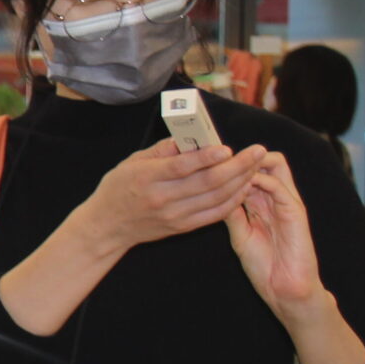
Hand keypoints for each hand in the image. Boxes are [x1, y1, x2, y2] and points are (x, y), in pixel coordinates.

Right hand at [84, 139, 268, 250]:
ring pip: (216, 198)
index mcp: (147, 178)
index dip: (206, 157)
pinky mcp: (182, 227)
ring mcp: (175, 216)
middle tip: (256, 152)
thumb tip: (190, 136)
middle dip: (237, 166)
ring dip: (241, 181)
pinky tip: (244, 186)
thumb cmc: (118, 188)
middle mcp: (163, 199)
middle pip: (207, 183)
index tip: (227, 148)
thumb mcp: (132, 162)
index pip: (182, 167)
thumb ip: (162, 149)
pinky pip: (214, 214)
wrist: (107, 226)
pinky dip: (233, 201)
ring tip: (256, 165)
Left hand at [224, 152, 325, 314]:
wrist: (285, 289)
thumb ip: (232, 214)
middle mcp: (276, 198)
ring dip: (249, 163)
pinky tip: (241, 184)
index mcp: (263, 203)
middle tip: (219, 158)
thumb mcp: (240, 235)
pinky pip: (278, 186)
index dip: (232, 165)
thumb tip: (214, 195)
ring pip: (274, 165)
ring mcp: (287, 202)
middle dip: (242, 156)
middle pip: (265, 161)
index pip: (251, 172)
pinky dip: (258, 180)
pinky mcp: (295, 211)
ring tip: (228, 167)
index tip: (209, 160)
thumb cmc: (264, 266)